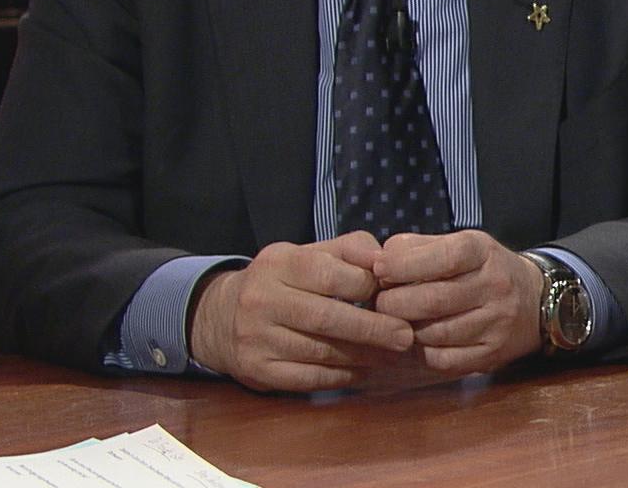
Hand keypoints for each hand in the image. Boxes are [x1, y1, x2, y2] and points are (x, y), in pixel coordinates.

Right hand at [188, 232, 414, 393]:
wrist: (221, 317)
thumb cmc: (284, 281)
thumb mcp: (310, 253)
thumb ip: (351, 250)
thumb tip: (387, 260)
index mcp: (279, 263)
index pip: (331, 275)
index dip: (368, 288)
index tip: (395, 297)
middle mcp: (262, 299)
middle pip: (327, 318)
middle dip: (373, 329)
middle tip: (406, 336)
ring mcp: (256, 338)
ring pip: (320, 352)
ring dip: (363, 356)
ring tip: (392, 355)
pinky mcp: (257, 370)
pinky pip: (308, 377)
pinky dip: (342, 376)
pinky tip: (364, 371)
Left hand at [368, 229, 544, 376]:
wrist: (535, 300)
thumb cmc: (482, 268)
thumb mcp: (459, 244)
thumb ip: (417, 247)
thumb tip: (379, 259)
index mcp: (483, 252)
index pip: (443, 258)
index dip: (404, 264)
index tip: (379, 269)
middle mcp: (495, 287)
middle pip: (433, 300)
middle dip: (394, 302)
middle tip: (380, 301)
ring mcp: (495, 324)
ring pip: (434, 333)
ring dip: (404, 329)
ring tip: (396, 320)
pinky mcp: (490, 355)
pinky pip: (442, 359)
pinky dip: (420, 351)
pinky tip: (416, 339)